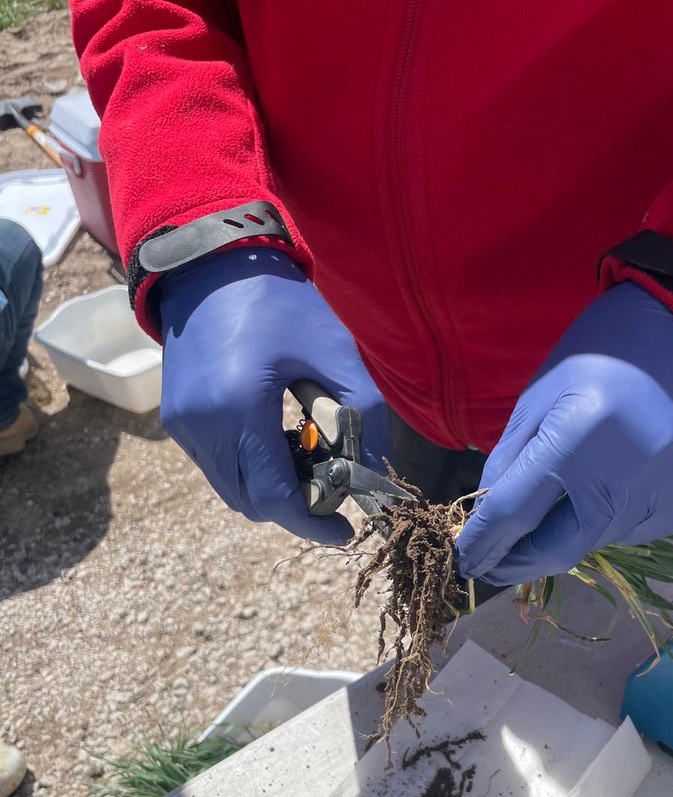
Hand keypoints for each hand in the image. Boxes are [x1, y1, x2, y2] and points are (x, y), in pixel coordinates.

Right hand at [158, 247, 387, 541]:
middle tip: (332, 480)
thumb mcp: (335, 351)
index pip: (275, 497)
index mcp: (238, 409)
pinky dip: (251, 469)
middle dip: (296, 505)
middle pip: (253, 503)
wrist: (210, 264)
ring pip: (233, 490)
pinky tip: (276, 436)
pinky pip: (218, 467)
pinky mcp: (177, 419)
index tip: (346, 532)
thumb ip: (361, 414)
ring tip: (307, 453)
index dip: (313, 524)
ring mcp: (183, 426)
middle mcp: (202, 427)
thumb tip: (370, 470)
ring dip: (272, 488)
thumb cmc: (278, 302)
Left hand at [455, 283, 672, 584]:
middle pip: (560, 547)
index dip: (485, 541)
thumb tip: (489, 517)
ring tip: (577, 489)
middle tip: (496, 566)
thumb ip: (511, 459)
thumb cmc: (605, 354)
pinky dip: (617, 516)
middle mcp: (628, 475)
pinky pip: (639, 528)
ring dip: (573, 528)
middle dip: (521, 561)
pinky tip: (625, 476)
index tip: (465, 561)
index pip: (515, 510)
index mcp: (579, 435)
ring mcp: (669, 494)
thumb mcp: (541, 394)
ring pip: (599, 538)